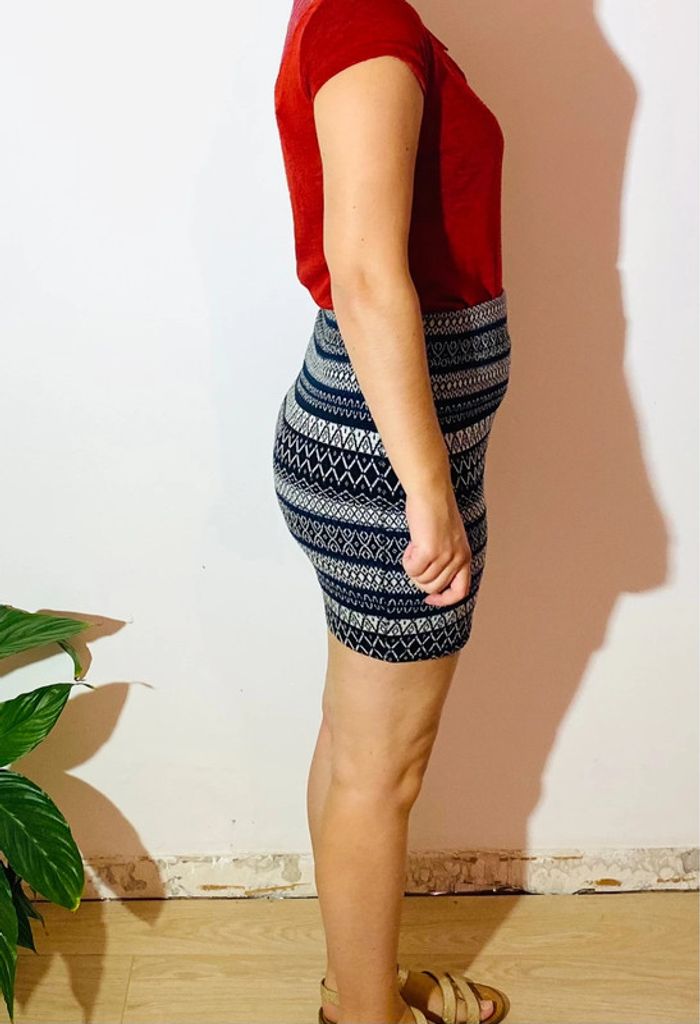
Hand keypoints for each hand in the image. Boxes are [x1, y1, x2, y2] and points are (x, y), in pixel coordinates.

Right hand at [401, 480, 471, 606]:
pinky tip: (411, 544)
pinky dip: (407, 560)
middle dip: (420, 577)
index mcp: (465, 557)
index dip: (444, 600)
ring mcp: (444, 556)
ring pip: (421, 580)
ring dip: (413, 566)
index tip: (429, 599)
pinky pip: (412, 569)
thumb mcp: (449, 539)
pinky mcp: (430, 551)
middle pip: (433, 587)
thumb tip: (429, 583)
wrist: (432, 492)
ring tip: (415, 546)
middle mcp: (458, 559)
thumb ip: (446, 558)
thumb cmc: (436, 511)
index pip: (460, 592)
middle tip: (416, 558)